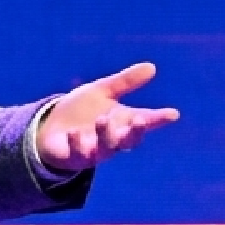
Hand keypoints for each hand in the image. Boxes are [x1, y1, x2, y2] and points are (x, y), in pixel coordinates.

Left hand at [33, 62, 179, 172]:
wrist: (51, 127)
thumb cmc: (82, 110)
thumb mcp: (102, 91)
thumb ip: (125, 82)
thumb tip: (151, 67)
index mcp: (122, 122)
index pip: (145, 121)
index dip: (158, 119)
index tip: (172, 114)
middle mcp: (112, 139)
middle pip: (129, 140)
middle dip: (136, 132)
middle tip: (141, 120)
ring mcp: (94, 150)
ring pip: (106, 148)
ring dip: (106, 134)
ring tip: (103, 119)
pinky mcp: (73, 157)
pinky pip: (78, 154)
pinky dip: (77, 143)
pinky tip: (74, 132)